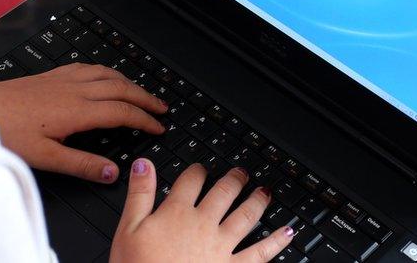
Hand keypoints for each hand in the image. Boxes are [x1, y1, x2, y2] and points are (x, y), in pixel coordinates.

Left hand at [0, 63, 167, 182]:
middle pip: (121, 88)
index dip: (144, 119)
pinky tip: (105, 76)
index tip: (158, 127)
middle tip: (162, 107)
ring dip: (129, 82)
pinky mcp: (52, 75)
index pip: (122, 112)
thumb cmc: (6, 131)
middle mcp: (74, 89)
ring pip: (107, 74)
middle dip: (145, 97)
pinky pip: (89, 67)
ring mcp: (63, 79)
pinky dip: (107, 71)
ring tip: (141, 92)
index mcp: (77, 110)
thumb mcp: (45, 157)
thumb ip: (81, 164)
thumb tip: (112, 172)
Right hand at [111, 160, 293, 261]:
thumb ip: (139, 194)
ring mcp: (221, 247)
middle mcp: (203, 224)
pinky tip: (288, 232)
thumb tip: (144, 163)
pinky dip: (277, 241)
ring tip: (265, 192)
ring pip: (245, 216)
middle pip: (223, 193)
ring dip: (257, 201)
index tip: (201, 167)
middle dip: (234, 179)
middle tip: (241, 172)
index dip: (197, 170)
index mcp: (176, 212)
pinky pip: (261, 253)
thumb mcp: (128, 229)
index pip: (191, 181)